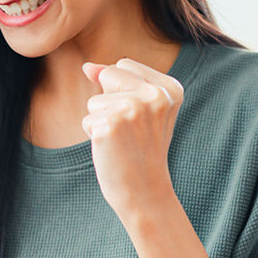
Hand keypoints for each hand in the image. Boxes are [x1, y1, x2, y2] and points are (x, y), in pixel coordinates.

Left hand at [80, 57, 183, 220]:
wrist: (145, 192)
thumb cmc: (142, 150)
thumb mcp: (142, 110)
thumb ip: (118, 81)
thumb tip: (87, 66)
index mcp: (170, 88)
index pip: (124, 64)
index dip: (121, 90)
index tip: (140, 119)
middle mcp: (155, 95)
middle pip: (109, 74)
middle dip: (109, 101)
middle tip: (130, 131)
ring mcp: (132, 108)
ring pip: (95, 100)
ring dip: (102, 122)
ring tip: (123, 142)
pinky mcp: (110, 124)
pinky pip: (87, 120)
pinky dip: (94, 136)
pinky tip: (113, 150)